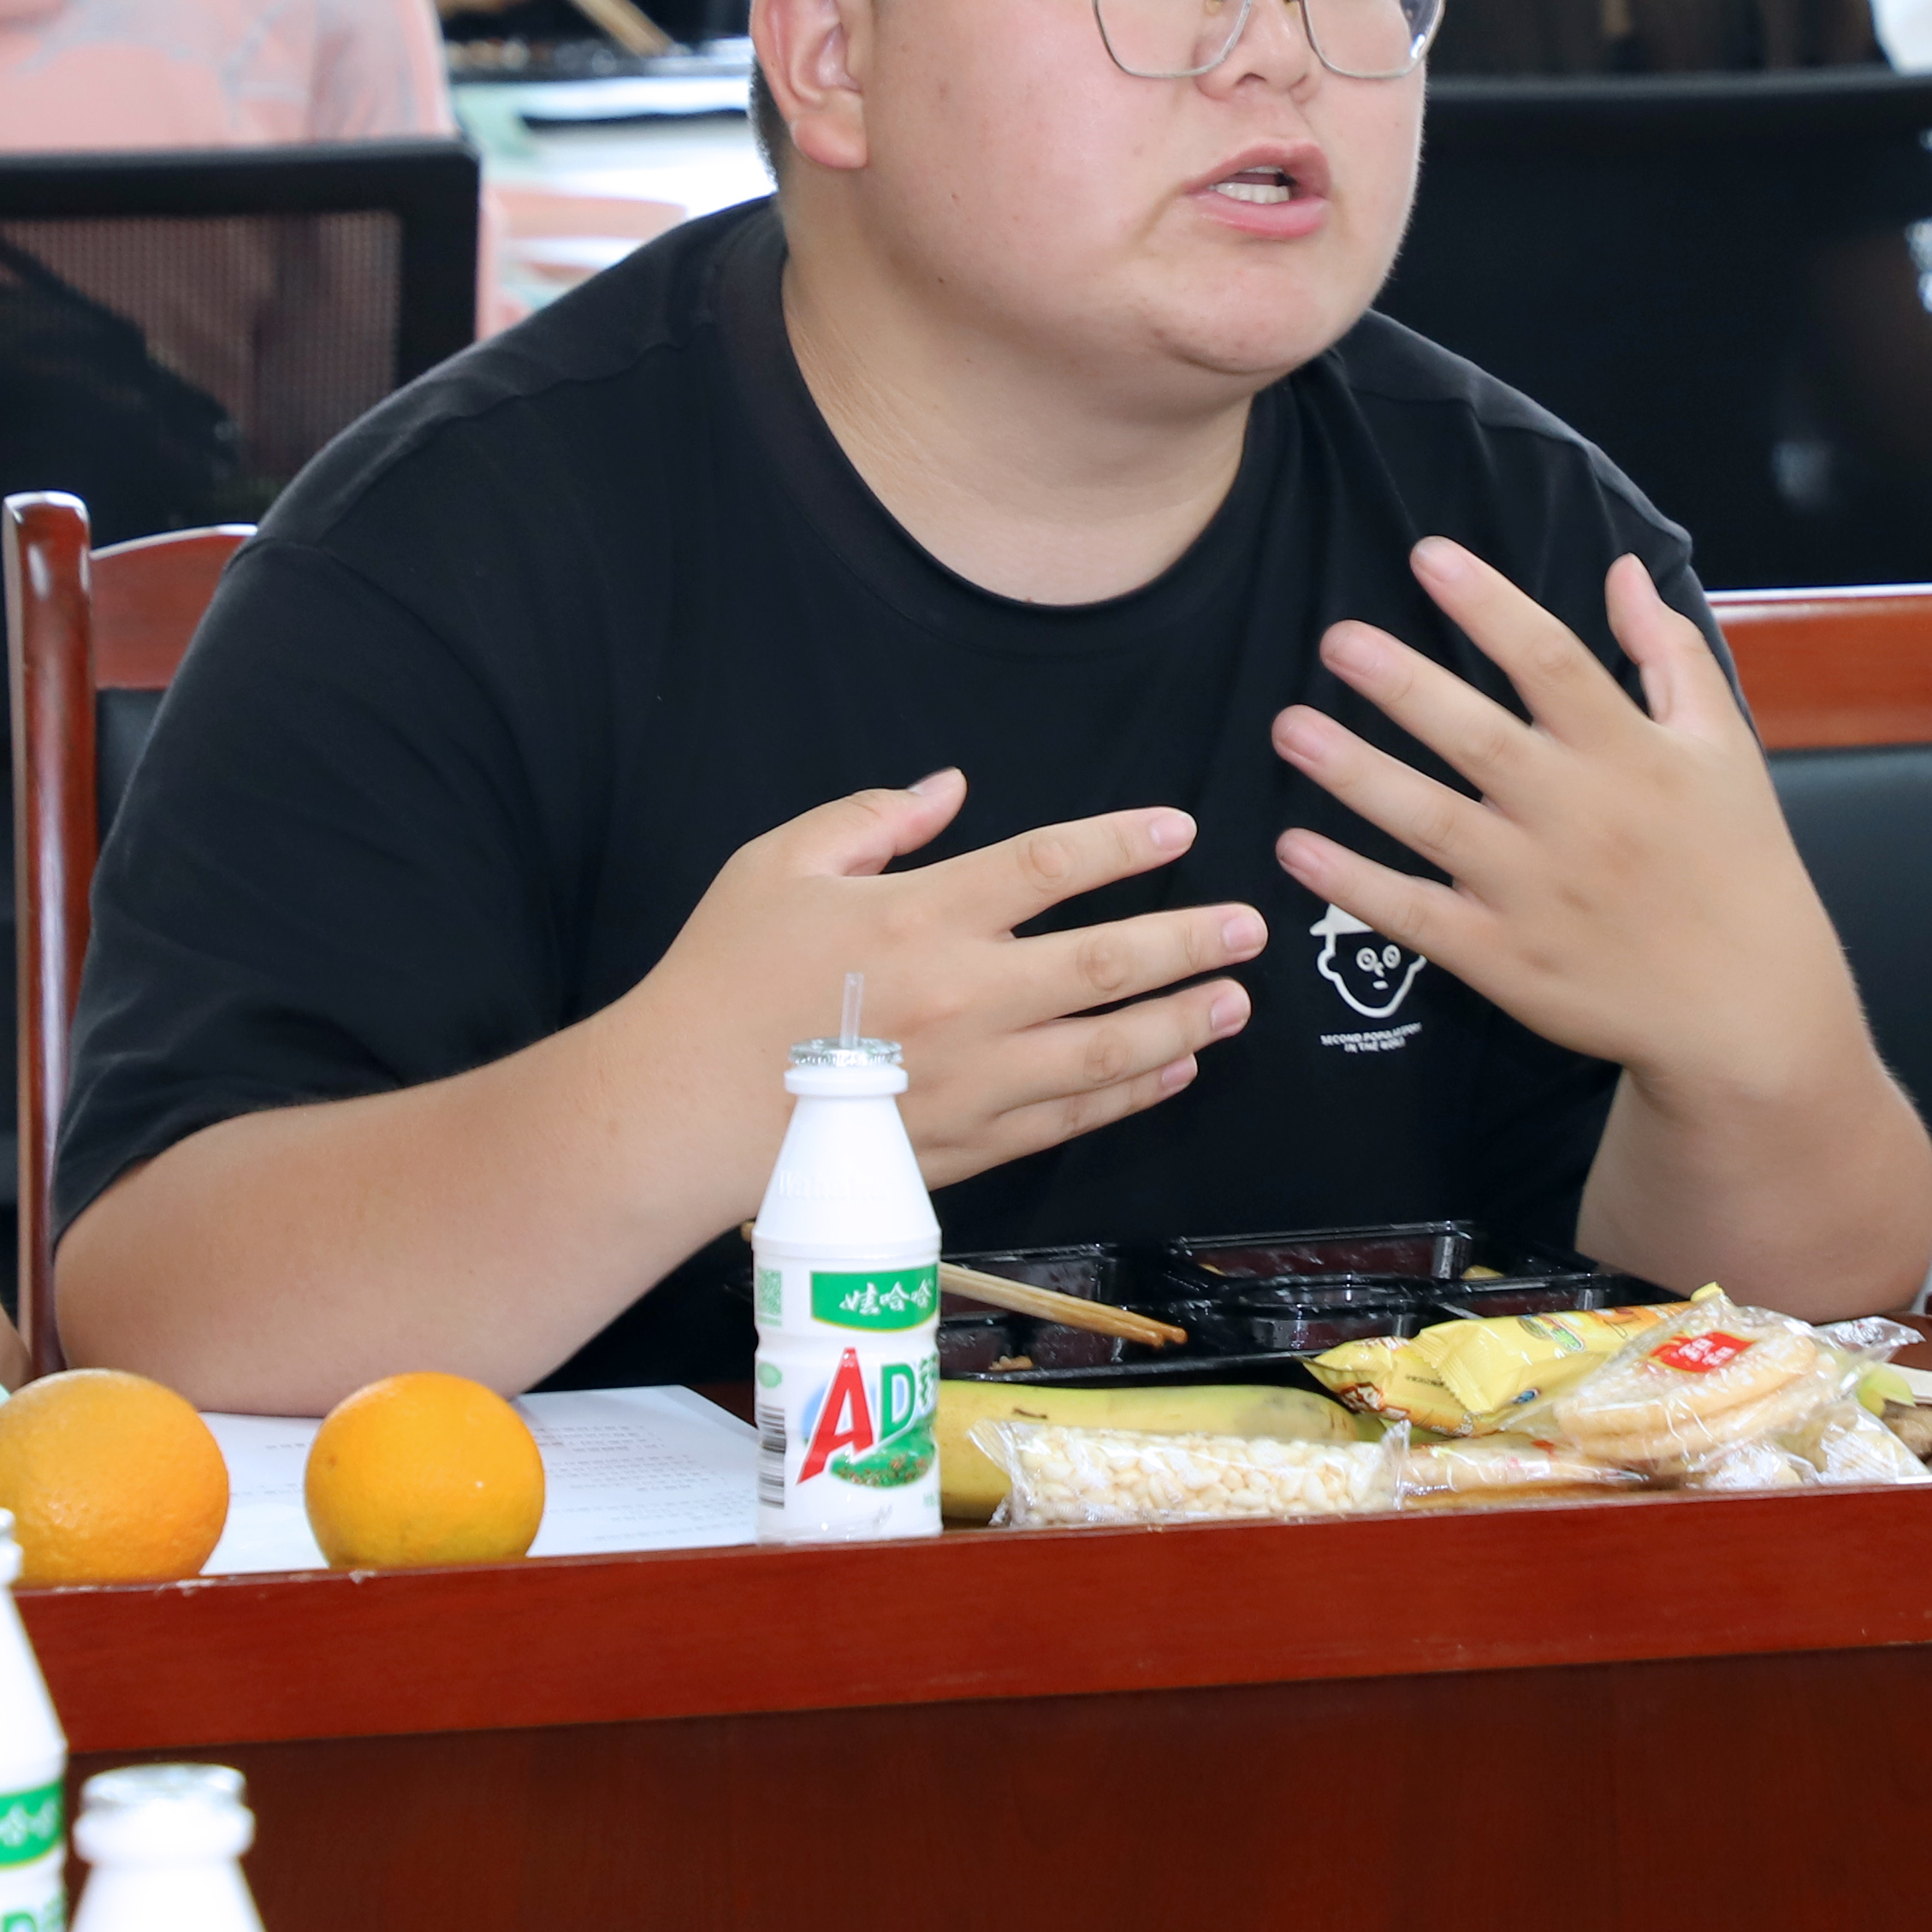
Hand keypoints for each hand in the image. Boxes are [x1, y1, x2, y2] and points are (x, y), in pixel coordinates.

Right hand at [629, 774, 1263, 1188]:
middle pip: (1105, 963)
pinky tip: (1172, 1071)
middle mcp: (963, 997)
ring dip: (1182, 1023)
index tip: (1178, 828)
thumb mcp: (778, 866)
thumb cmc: (722, 979)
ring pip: (1105, 1050)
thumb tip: (951, 788)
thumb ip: (872, 818)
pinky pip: (1069, 1116)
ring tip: (1235, 1002)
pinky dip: (1129, 1093)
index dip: (1122, 842)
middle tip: (1250, 928)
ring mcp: (971, 1079)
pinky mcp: (964, 1143)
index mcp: (921, 916)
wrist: (681, 1112)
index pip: (1048, 867)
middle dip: (1190, 940)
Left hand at [1268, 545, 1867, 1084]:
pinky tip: (1296, 848)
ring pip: (1433, 824)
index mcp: (1630, 755)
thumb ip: (1668, 652)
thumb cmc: (1736, 859)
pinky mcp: (1505, 959)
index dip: (1489, 606)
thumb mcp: (1723, 745)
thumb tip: (1620, 567)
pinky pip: (1417, 916)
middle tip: (1336, 639)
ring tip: (1290, 729)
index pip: (1551, 662)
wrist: (1748, 1007)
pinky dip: (1355, 884)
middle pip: (1479, 739)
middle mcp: (1577, 817)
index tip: (1428, 556)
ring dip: (1357, 775)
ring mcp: (1535, 893)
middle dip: (1404, 685)